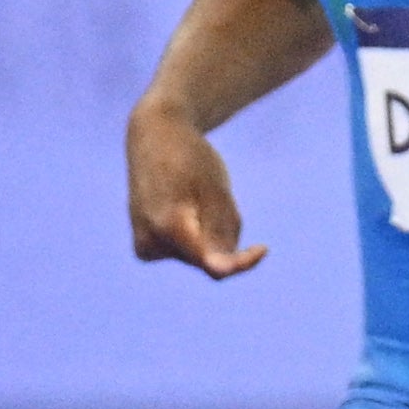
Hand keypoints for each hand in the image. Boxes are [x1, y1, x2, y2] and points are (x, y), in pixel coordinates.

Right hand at [127, 102, 262, 276]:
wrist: (153, 138)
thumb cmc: (189, 158)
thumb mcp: (216, 190)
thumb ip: (223, 231)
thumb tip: (220, 270)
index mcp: (169, 225)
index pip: (210, 260)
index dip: (240, 262)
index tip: (263, 250)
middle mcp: (151, 242)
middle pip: (207, 256)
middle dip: (221, 235)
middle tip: (208, 194)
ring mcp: (145, 247)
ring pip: (198, 256)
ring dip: (208, 233)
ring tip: (191, 196)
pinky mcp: (145, 249)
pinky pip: (187, 253)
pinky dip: (195, 236)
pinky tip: (181, 207)